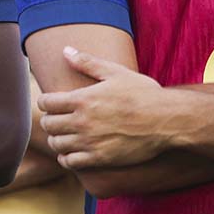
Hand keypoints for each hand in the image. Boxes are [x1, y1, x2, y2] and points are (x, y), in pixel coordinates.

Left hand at [37, 47, 169, 169]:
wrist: (168, 121)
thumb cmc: (144, 94)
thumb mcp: (115, 73)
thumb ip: (87, 62)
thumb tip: (66, 50)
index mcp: (82, 99)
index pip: (46, 103)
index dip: (45, 102)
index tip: (52, 103)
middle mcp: (82, 121)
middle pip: (48, 124)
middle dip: (49, 120)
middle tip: (56, 119)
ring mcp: (90, 142)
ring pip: (57, 144)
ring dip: (57, 139)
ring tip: (64, 135)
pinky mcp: (100, 158)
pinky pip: (71, 162)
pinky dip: (67, 158)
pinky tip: (73, 152)